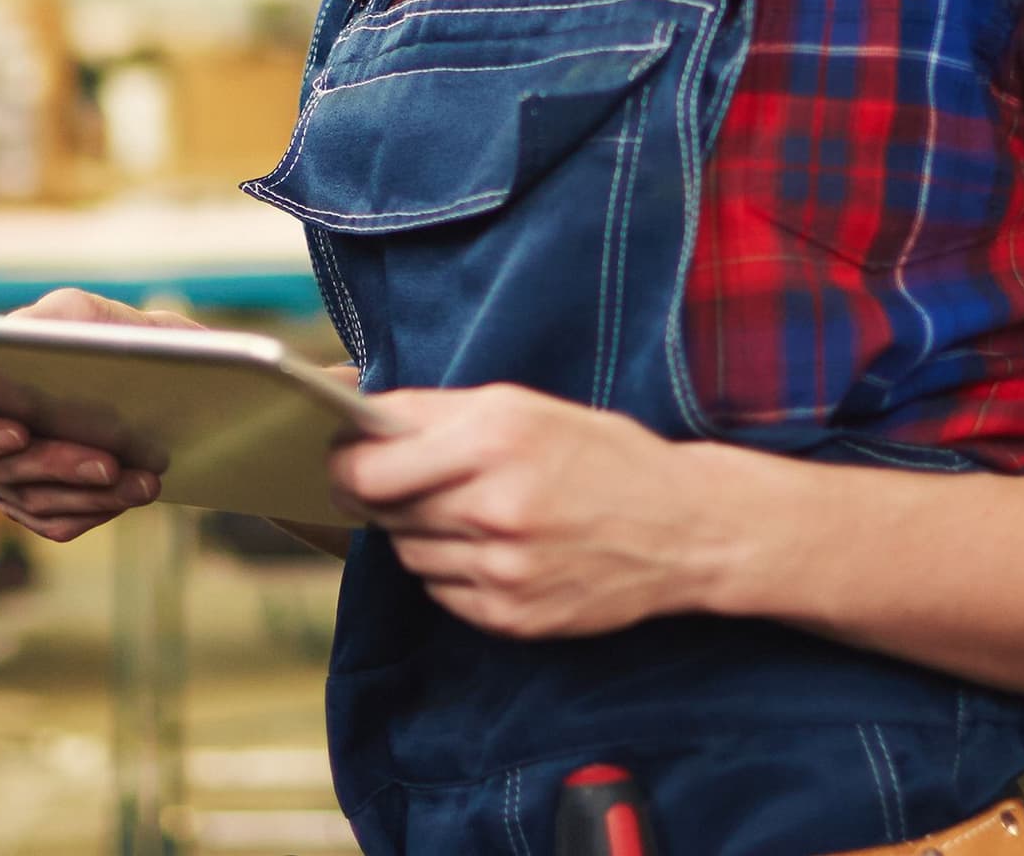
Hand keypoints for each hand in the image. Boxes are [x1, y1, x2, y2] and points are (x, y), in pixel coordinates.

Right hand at [0, 288, 202, 542]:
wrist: (150, 374)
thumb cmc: (101, 335)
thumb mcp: (77, 313)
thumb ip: (48, 321)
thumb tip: (21, 340)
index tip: (20, 431)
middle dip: (56, 466)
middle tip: (108, 463)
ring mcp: (4, 479)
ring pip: (34, 501)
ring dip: (91, 493)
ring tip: (144, 479)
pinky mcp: (38, 506)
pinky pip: (58, 523)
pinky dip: (98, 508)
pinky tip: (134, 490)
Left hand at [325, 384, 725, 636]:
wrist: (684, 528)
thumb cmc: (600, 455)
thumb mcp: (522, 407)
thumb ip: (432, 412)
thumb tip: (350, 411)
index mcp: (494, 439)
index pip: (368, 468)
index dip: (342, 464)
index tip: (340, 458)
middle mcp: (494, 506)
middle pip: (383, 511)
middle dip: (386, 494)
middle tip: (411, 480)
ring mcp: (503, 569)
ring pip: (408, 553)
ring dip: (421, 533)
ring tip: (471, 512)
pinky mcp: (511, 616)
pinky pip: (441, 592)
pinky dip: (452, 570)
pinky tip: (494, 548)